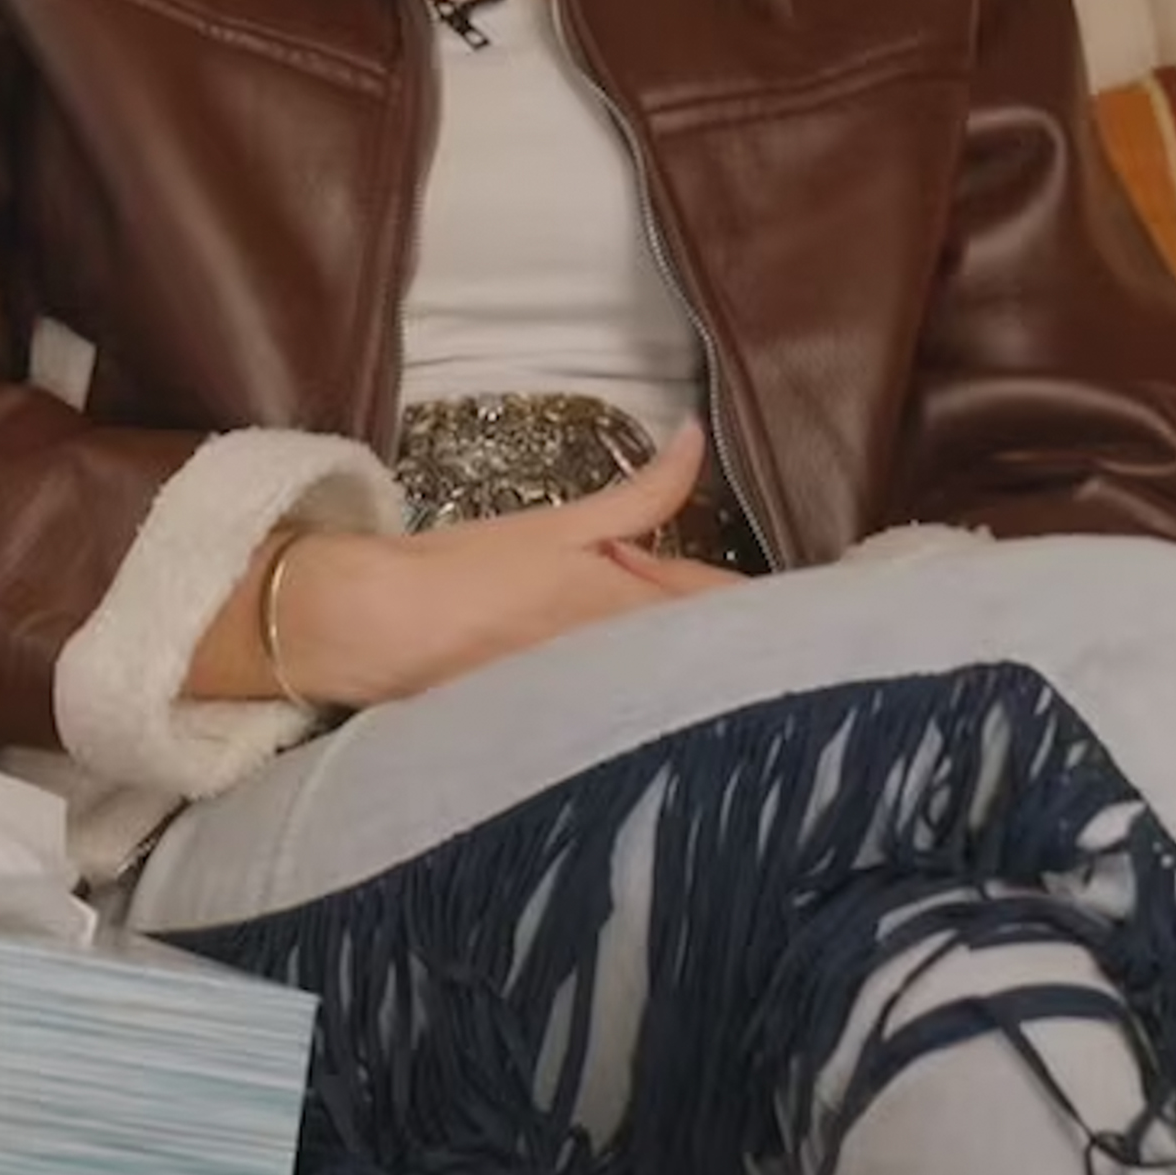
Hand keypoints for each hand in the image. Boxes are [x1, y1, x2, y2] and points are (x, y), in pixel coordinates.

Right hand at [275, 427, 745, 710]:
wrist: (381, 630)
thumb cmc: (468, 572)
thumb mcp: (562, 522)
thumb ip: (644, 491)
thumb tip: (696, 437)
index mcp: (639, 609)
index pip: (731, 608)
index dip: (763, 601)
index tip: (794, 598)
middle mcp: (634, 667)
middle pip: (717, 658)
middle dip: (738, 643)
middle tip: (768, 629)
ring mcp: (606, 709)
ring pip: (681, 688)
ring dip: (698, 673)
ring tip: (720, 665)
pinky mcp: (575, 738)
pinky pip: (639, 716)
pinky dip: (652, 703)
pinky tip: (654, 700)